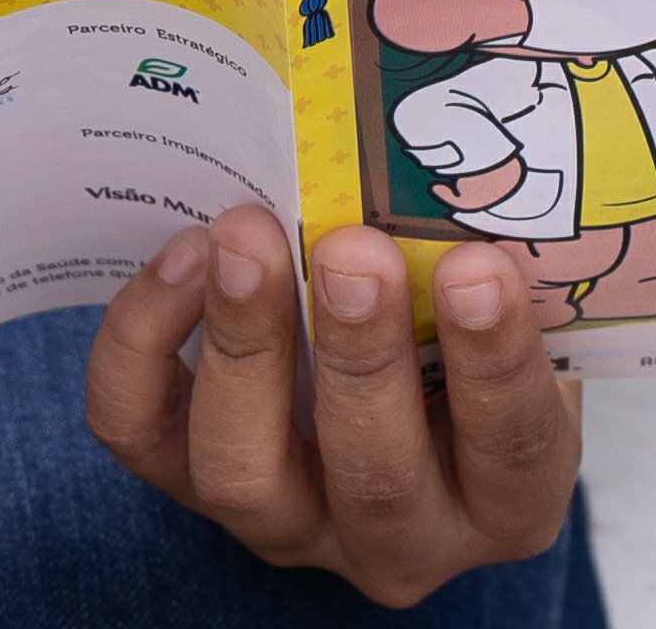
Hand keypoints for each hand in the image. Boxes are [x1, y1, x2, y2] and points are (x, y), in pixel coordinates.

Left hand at [86, 212, 578, 609]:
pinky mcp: (191, 487)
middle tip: (351, 247)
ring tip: (247, 233)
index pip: (513, 448)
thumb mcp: (514, 311)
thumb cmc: (470, 337)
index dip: (496, 362)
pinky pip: (141, 430)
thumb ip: (498, 258)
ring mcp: (289, 522)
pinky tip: (182, 254)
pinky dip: (146, 342)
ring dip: (246, 343)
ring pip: (245, 469)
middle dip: (359, 354)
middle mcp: (399, 535)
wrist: (394, 392)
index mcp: (505, 496)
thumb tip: (470, 121)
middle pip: (375, 475)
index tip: (478, 266)